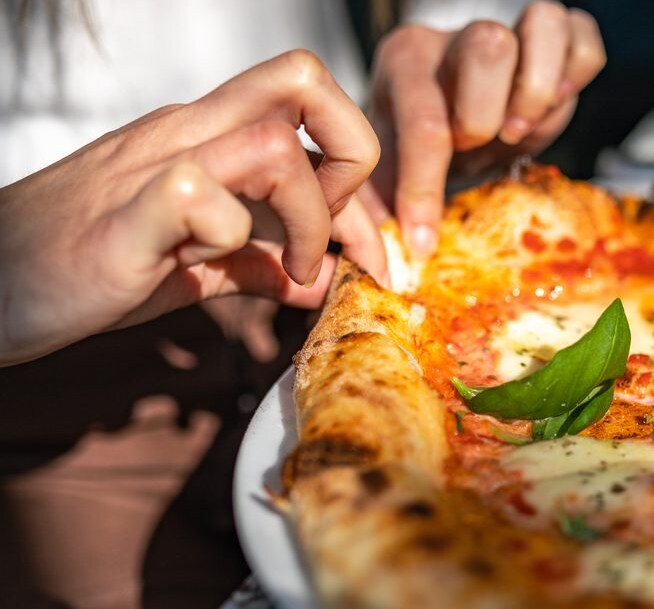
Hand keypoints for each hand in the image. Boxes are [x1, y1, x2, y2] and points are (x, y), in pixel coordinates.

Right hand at [0, 50, 382, 365]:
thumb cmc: (89, 267)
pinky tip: (211, 264)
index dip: (357, 166)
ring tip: (292, 268)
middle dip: (356, 155)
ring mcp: (155, 167)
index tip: (360, 245)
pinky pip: (200, 196)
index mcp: (207, 136)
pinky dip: (229, 236)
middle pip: (303, 80)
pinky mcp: (125, 216)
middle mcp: (187, 133)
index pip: (309, 101)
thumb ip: (259, 265)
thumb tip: (327, 279)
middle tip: (340, 235)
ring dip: (309, 216)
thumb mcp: (193, 268)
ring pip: (274, 143)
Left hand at [369, 1, 605, 251]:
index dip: (425, 188)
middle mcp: (456, 38)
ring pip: (543, 23)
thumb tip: (386, 266)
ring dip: (540, 90)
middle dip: (489, 114)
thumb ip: (375, 213)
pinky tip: (554, 107)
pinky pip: (582, 35)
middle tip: (483, 149)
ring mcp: (509, 31)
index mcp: (404, 64)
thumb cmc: (419, 151)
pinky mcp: (553, 37)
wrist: (453, 122)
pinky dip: (578, 73)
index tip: (425, 241)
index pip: (422, 121)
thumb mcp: (384, 177)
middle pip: (488, 46)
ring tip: (521, 129)